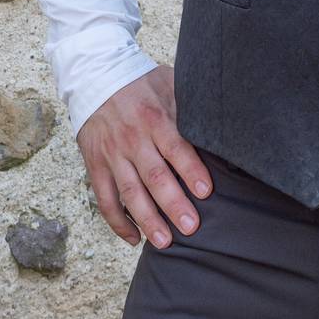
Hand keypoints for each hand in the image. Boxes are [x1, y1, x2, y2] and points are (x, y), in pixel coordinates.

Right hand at [77, 64, 213, 250]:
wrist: (97, 76)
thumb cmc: (142, 83)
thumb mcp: (169, 83)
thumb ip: (189, 104)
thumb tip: (222, 121)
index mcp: (155, 118)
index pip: (175, 147)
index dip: (190, 170)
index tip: (205, 191)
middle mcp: (133, 139)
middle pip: (154, 176)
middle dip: (173, 204)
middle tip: (191, 227)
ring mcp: (112, 154)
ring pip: (130, 193)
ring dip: (147, 220)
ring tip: (165, 242)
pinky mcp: (96, 164)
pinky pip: (105, 198)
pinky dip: (118, 221)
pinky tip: (134, 239)